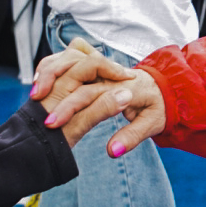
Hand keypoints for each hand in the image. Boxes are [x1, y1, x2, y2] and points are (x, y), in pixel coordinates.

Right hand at [34, 46, 165, 157]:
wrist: (169, 89)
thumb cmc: (160, 106)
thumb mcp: (151, 122)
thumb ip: (131, 137)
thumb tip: (112, 151)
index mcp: (125, 84)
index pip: (89, 91)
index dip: (67, 106)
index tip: (50, 123)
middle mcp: (111, 71)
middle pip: (75, 64)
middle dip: (52, 80)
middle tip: (37, 100)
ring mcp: (104, 67)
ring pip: (71, 55)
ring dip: (51, 70)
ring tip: (36, 93)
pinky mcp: (98, 68)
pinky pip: (73, 56)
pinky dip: (58, 66)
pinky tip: (45, 85)